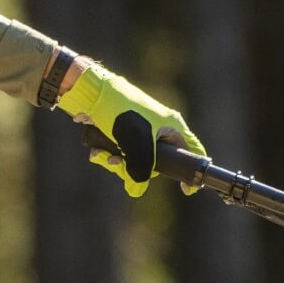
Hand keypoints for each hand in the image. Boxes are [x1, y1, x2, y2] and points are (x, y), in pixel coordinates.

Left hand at [57, 61, 205, 197]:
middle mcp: (159, 130)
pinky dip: (108, 154)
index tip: (184, 190)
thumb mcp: (137, 142)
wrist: (91, 92)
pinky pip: (119, 152)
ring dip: (116, 162)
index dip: (190, 172)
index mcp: (172, 127)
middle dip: (135, 169)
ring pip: (134, 160)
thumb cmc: (119, 111)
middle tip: (119, 165)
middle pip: (156, 163)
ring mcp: (140, 131)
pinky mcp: (121, 132)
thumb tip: (135, 190)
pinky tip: (96, 151)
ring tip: (102, 156)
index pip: (192, 152)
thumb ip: (141, 169)